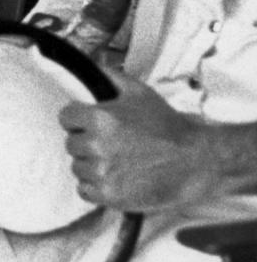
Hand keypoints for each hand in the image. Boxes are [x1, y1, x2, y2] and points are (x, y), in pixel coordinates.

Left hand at [58, 69, 214, 211]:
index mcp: (99, 118)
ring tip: (116, 161)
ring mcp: (102, 171)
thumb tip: (89, 67)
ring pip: (77, 166)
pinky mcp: (110, 194)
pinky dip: (95, 186)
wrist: (195, 161)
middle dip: (86, 142)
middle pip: (71, 143)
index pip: (65, 117)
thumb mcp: (138, 92)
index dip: (78, 120)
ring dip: (91, 164)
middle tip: (111, 144)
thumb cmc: (167, 126)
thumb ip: (108, 76)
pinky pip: (84, 189)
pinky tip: (114, 178)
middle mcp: (96, 145)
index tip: (91, 124)